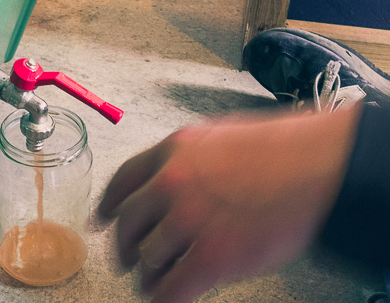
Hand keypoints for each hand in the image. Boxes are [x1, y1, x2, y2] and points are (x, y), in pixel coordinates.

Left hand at [98, 107, 360, 302]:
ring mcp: (189, 220)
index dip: (108, 204)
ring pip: (148, 257)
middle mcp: (172, 183)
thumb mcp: (220, 136)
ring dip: (146, 273)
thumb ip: (187, 158)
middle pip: (128, 223)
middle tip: (126, 258)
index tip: (102, 219)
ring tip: (150, 281)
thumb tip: (169, 180)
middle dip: (124, 245)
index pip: (123, 180)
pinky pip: (170, 287)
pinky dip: (162, 296)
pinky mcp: (212, 257)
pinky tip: (164, 296)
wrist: (322, 166)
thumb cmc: (281, 150)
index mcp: (173, 151)